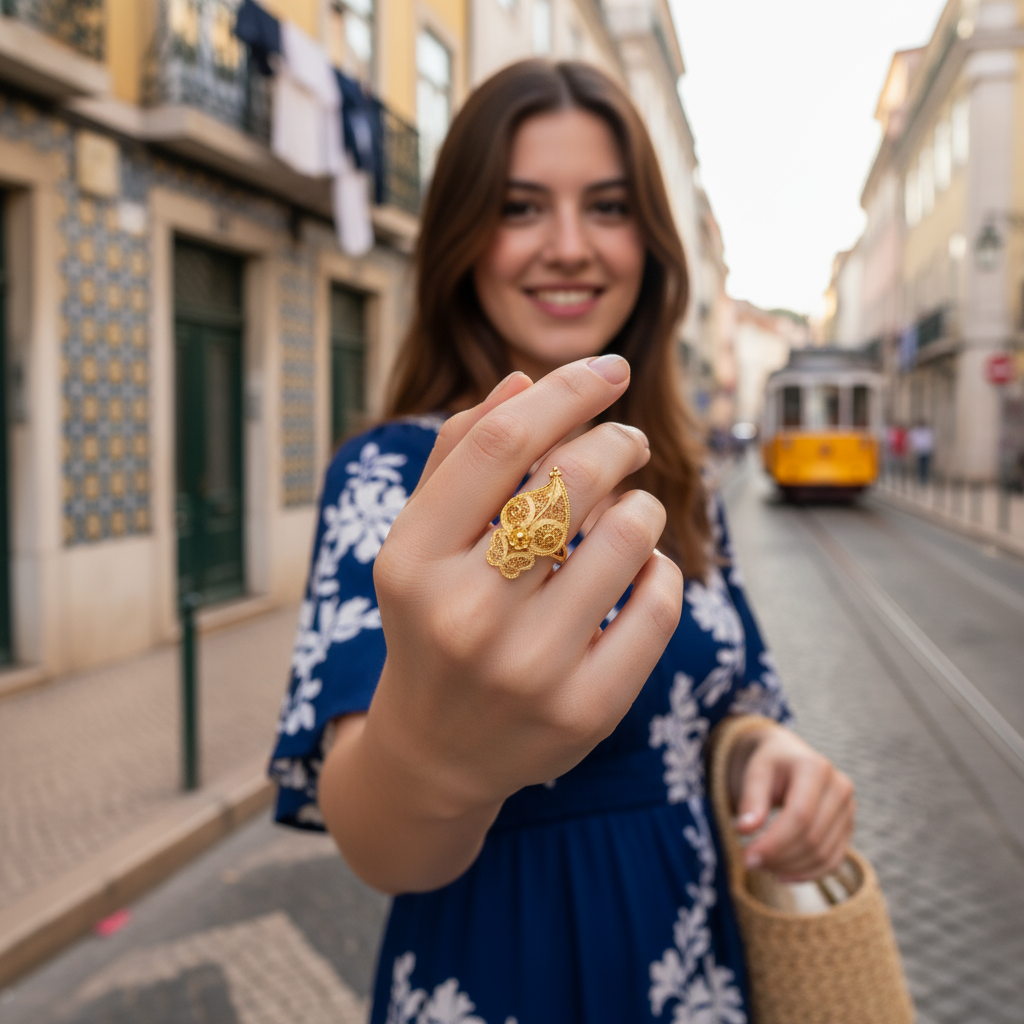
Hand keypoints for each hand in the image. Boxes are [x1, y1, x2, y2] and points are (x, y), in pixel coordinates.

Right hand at [367, 356, 683, 816]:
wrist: (436, 753)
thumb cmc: (432, 623)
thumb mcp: (419, 543)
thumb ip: (458, 457)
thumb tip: (522, 381)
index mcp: (412, 559)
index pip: (500, 440)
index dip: (566, 389)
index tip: (610, 368)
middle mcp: (464, 612)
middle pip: (573, 477)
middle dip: (620, 440)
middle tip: (629, 442)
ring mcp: (527, 668)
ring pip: (630, 534)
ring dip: (643, 504)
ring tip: (630, 511)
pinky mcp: (585, 709)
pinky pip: (660, 603)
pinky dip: (661, 568)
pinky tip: (640, 571)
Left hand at [730, 724, 854, 881]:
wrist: (789, 757)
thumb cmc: (769, 764)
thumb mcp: (755, 772)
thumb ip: (751, 799)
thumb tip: (744, 830)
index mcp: (816, 768)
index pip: (800, 816)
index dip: (774, 843)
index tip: (747, 858)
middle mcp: (840, 788)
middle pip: (812, 838)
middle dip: (779, 857)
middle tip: (749, 863)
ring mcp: (848, 810)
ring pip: (824, 854)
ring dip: (791, 868)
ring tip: (762, 866)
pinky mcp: (848, 828)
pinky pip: (833, 861)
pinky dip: (807, 874)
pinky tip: (782, 875)